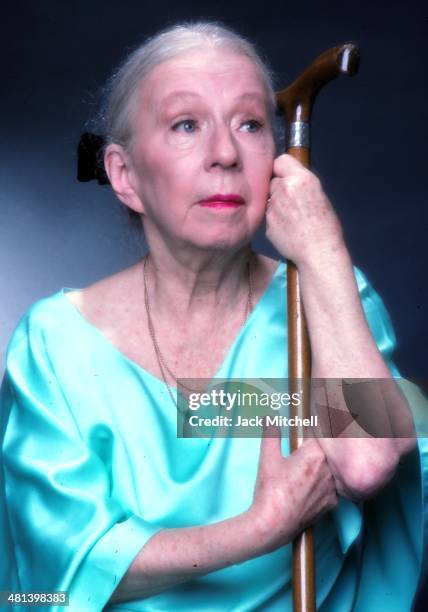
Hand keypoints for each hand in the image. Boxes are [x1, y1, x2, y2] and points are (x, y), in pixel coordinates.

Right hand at [249, 424, 337, 553]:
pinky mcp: (333, 503)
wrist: (273, 524)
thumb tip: (269, 417)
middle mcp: (329, 469)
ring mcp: (333, 488)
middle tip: (306, 449)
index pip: (323, 434)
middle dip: (321, 449)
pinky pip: (333, 487)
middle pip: (330, 452)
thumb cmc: (270, 489)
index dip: (317, 430)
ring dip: (325, 466)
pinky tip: (311, 486)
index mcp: (315, 453)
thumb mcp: (268, 457)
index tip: (311, 428)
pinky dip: (325, 484)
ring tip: (307, 468)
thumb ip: (271, 433)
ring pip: (333, 470)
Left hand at [266, 154, 344, 266]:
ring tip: (291, 218)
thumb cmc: (325, 226)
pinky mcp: (267, 222)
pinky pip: (268, 215)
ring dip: (275, 204)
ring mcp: (273, 206)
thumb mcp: (319, 195)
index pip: (280, 161)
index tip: (286, 177)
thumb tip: (288, 179)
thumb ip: (300, 184)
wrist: (319, 252)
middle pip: (273, 180)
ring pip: (269, 198)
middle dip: (278, 189)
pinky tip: (287, 229)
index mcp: (301, 179)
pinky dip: (274, 219)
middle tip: (291, 202)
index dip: (282, 169)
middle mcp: (284, 189)